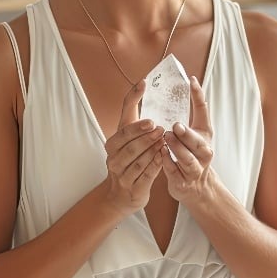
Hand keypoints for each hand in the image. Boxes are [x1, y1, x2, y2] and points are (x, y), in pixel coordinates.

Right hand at [102, 80, 165, 215]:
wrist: (121, 195)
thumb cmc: (128, 159)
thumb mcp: (128, 137)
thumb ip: (134, 114)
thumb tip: (143, 82)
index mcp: (113, 144)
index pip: (123, 129)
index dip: (136, 120)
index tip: (150, 113)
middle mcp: (114, 158)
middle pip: (130, 145)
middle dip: (145, 136)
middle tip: (160, 128)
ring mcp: (121, 175)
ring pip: (138, 161)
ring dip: (152, 150)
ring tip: (164, 141)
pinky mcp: (133, 189)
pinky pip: (145, 175)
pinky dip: (155, 166)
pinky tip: (163, 158)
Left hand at [161, 76, 215, 202]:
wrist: (195, 188)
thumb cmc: (191, 154)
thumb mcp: (194, 134)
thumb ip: (189, 115)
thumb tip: (182, 85)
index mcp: (205, 134)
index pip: (204, 112)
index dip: (199, 96)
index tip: (192, 80)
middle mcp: (204, 151)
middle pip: (198, 142)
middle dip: (187, 134)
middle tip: (176, 125)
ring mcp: (196, 168)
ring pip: (187, 159)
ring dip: (176, 149)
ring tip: (166, 139)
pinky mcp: (183, 181)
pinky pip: (174, 171)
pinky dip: (167, 163)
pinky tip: (160, 155)